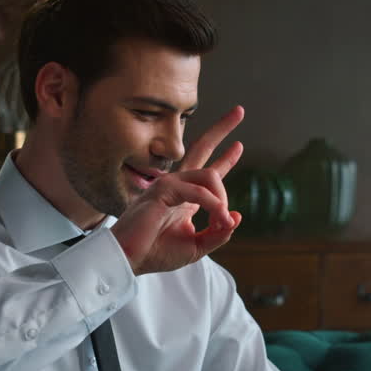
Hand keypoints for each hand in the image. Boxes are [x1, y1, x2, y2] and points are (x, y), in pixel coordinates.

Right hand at [111, 105, 244, 274]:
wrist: (130, 260)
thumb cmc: (156, 253)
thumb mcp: (197, 246)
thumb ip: (217, 233)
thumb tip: (236, 216)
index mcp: (185, 197)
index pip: (208, 170)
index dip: (225, 158)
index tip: (239, 145)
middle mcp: (177, 185)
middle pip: (202, 147)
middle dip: (222, 130)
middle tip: (239, 110)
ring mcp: (169, 184)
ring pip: (209, 175)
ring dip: (222, 198)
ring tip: (223, 219)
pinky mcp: (162, 190)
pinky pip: (198, 191)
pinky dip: (212, 204)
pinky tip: (218, 216)